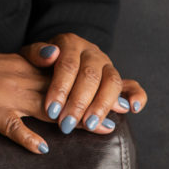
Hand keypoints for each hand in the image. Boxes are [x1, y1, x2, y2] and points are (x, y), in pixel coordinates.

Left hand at [20, 33, 147, 135]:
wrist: (57, 56)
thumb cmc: (41, 62)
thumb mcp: (31, 55)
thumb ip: (36, 53)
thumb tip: (51, 54)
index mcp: (71, 43)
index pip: (68, 65)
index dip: (60, 89)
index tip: (51, 111)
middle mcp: (92, 52)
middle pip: (90, 76)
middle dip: (78, 103)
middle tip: (66, 124)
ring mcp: (107, 65)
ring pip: (112, 82)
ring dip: (101, 106)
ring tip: (88, 125)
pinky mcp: (119, 79)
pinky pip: (133, 86)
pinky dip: (137, 96)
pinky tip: (132, 109)